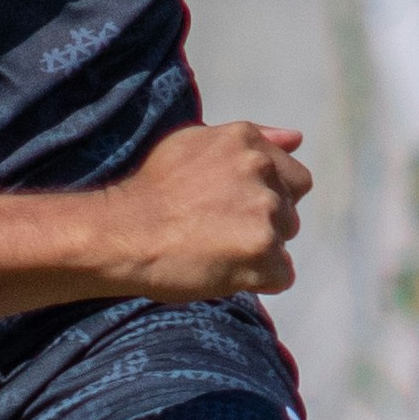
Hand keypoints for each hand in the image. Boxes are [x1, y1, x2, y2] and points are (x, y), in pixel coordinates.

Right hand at [104, 121, 308, 302]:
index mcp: (246, 143)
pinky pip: (282, 276)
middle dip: (263, 225)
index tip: (231, 210)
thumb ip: (252, 140)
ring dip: (259, 252)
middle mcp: (261, 171)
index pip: (293, 178)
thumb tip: (297, 138)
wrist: (121, 233)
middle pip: (289, 212)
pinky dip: (258, 281)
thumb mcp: (193, 144)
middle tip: (218, 233)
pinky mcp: (262, 252)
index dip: (266, 198)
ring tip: (216, 252)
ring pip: (284, 243)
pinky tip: (224, 273)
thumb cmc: (148, 191)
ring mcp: (264, 212)